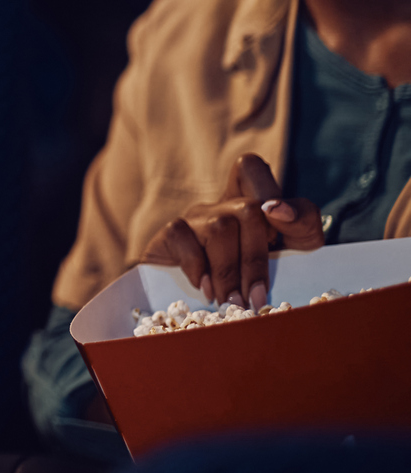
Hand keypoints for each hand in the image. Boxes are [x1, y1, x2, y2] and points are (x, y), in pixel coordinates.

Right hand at [141, 154, 324, 308]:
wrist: (200, 304)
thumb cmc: (254, 278)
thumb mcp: (293, 254)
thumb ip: (301, 227)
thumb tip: (278, 210)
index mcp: (252, 203)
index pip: (252, 169)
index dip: (270, 192)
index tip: (277, 235)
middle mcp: (222, 205)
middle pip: (247, 209)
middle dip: (255, 259)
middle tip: (255, 298)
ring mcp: (195, 217)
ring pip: (219, 227)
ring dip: (229, 272)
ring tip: (233, 303)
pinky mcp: (170, 234)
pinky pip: (183, 237)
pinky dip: (198, 267)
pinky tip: (206, 290)